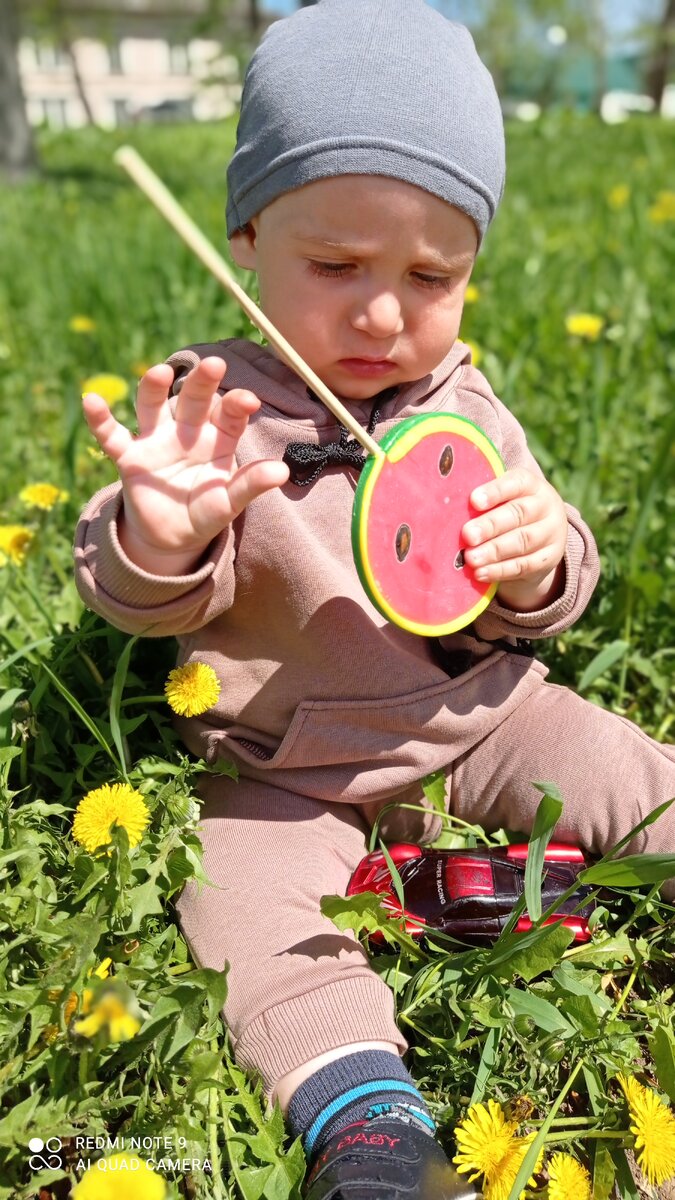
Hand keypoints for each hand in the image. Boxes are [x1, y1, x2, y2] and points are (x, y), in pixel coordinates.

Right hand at [82, 356, 289, 571]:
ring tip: (161, 372)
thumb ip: (251, 486)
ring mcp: (157, 440)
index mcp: (218, 439)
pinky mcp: (130, 457)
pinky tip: (90, 400)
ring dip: (155, 388)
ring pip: (153, 406)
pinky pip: (112, 435)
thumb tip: (282, 472)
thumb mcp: (228, 503)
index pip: (229, 415)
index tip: (248, 399)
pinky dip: (100, 420)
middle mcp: (187, 431)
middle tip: (214, 364)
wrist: (172, 536)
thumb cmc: (206, 512)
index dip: (236, 405)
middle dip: (202, 382)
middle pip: (194, 400)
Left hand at [461, 467, 567, 611]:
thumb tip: (447, 505)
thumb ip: (482, 500)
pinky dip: (500, 570)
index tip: (473, 501)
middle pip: (518, 514)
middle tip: (467, 535)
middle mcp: (546, 506)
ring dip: (493, 551)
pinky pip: (524, 566)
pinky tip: (480, 573)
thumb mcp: (502, 500)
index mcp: (532, 485)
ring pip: (522, 542)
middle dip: (490, 525)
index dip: (495, 491)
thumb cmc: (508, 511)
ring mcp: (551, 533)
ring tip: (470, 558)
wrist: (543, 538)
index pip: (516, 483)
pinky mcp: (550, 558)